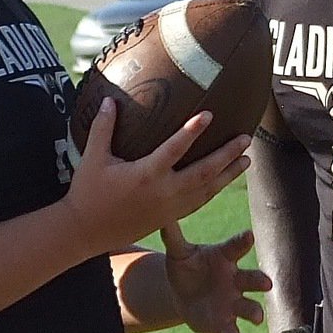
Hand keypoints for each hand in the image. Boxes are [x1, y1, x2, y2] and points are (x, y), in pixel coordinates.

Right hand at [64, 99, 253, 255]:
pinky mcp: (169, 218)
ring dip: (229, 174)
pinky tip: (223, 181)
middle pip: (204, 172)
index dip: (192, 131)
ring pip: (207, 190)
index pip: (175, 149)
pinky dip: (214, 190)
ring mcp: (169, 208)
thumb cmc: (88, 192)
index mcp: (146, 175)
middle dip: (228, 155)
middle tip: (246, 139)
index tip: (209, 115)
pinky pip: (198, 203)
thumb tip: (109, 100)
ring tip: (247, 160)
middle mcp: (163, 192)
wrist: (85, 233)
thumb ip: (103, 129)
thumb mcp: (93, 159)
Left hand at [162, 220, 271, 332]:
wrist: (183, 295)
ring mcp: (233, 302)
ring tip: (257, 317)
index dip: (243, 241)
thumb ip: (173, 236)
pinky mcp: (225, 322)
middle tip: (267, 283)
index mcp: (225, 257)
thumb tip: (164, 215)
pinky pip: (232, 332)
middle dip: (260, 281)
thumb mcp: (178, 252)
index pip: (236, 247)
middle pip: (252, 278)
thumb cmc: (186, 267)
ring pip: (249, 306)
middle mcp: (235, 279)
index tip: (250, 236)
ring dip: (254, 312)